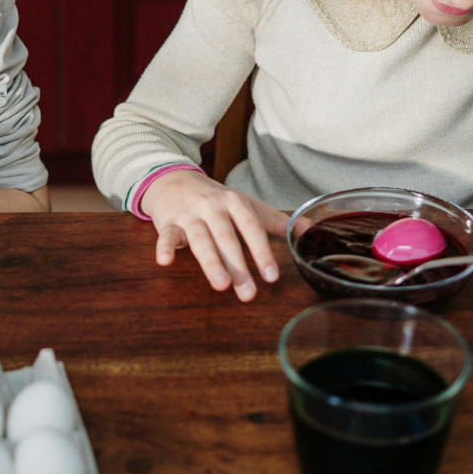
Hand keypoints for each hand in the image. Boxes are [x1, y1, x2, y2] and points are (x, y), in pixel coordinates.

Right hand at [141, 168, 297, 302]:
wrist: (175, 180)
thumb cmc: (214, 198)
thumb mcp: (245, 204)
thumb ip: (273, 219)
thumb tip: (308, 229)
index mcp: (235, 202)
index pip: (251, 227)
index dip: (262, 252)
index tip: (271, 276)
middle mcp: (212, 207)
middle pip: (227, 237)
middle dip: (238, 265)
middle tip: (248, 293)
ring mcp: (189, 214)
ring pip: (200, 239)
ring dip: (210, 261)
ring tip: (221, 285)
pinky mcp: (168, 222)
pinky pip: (166, 235)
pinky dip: (165, 247)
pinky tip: (165, 261)